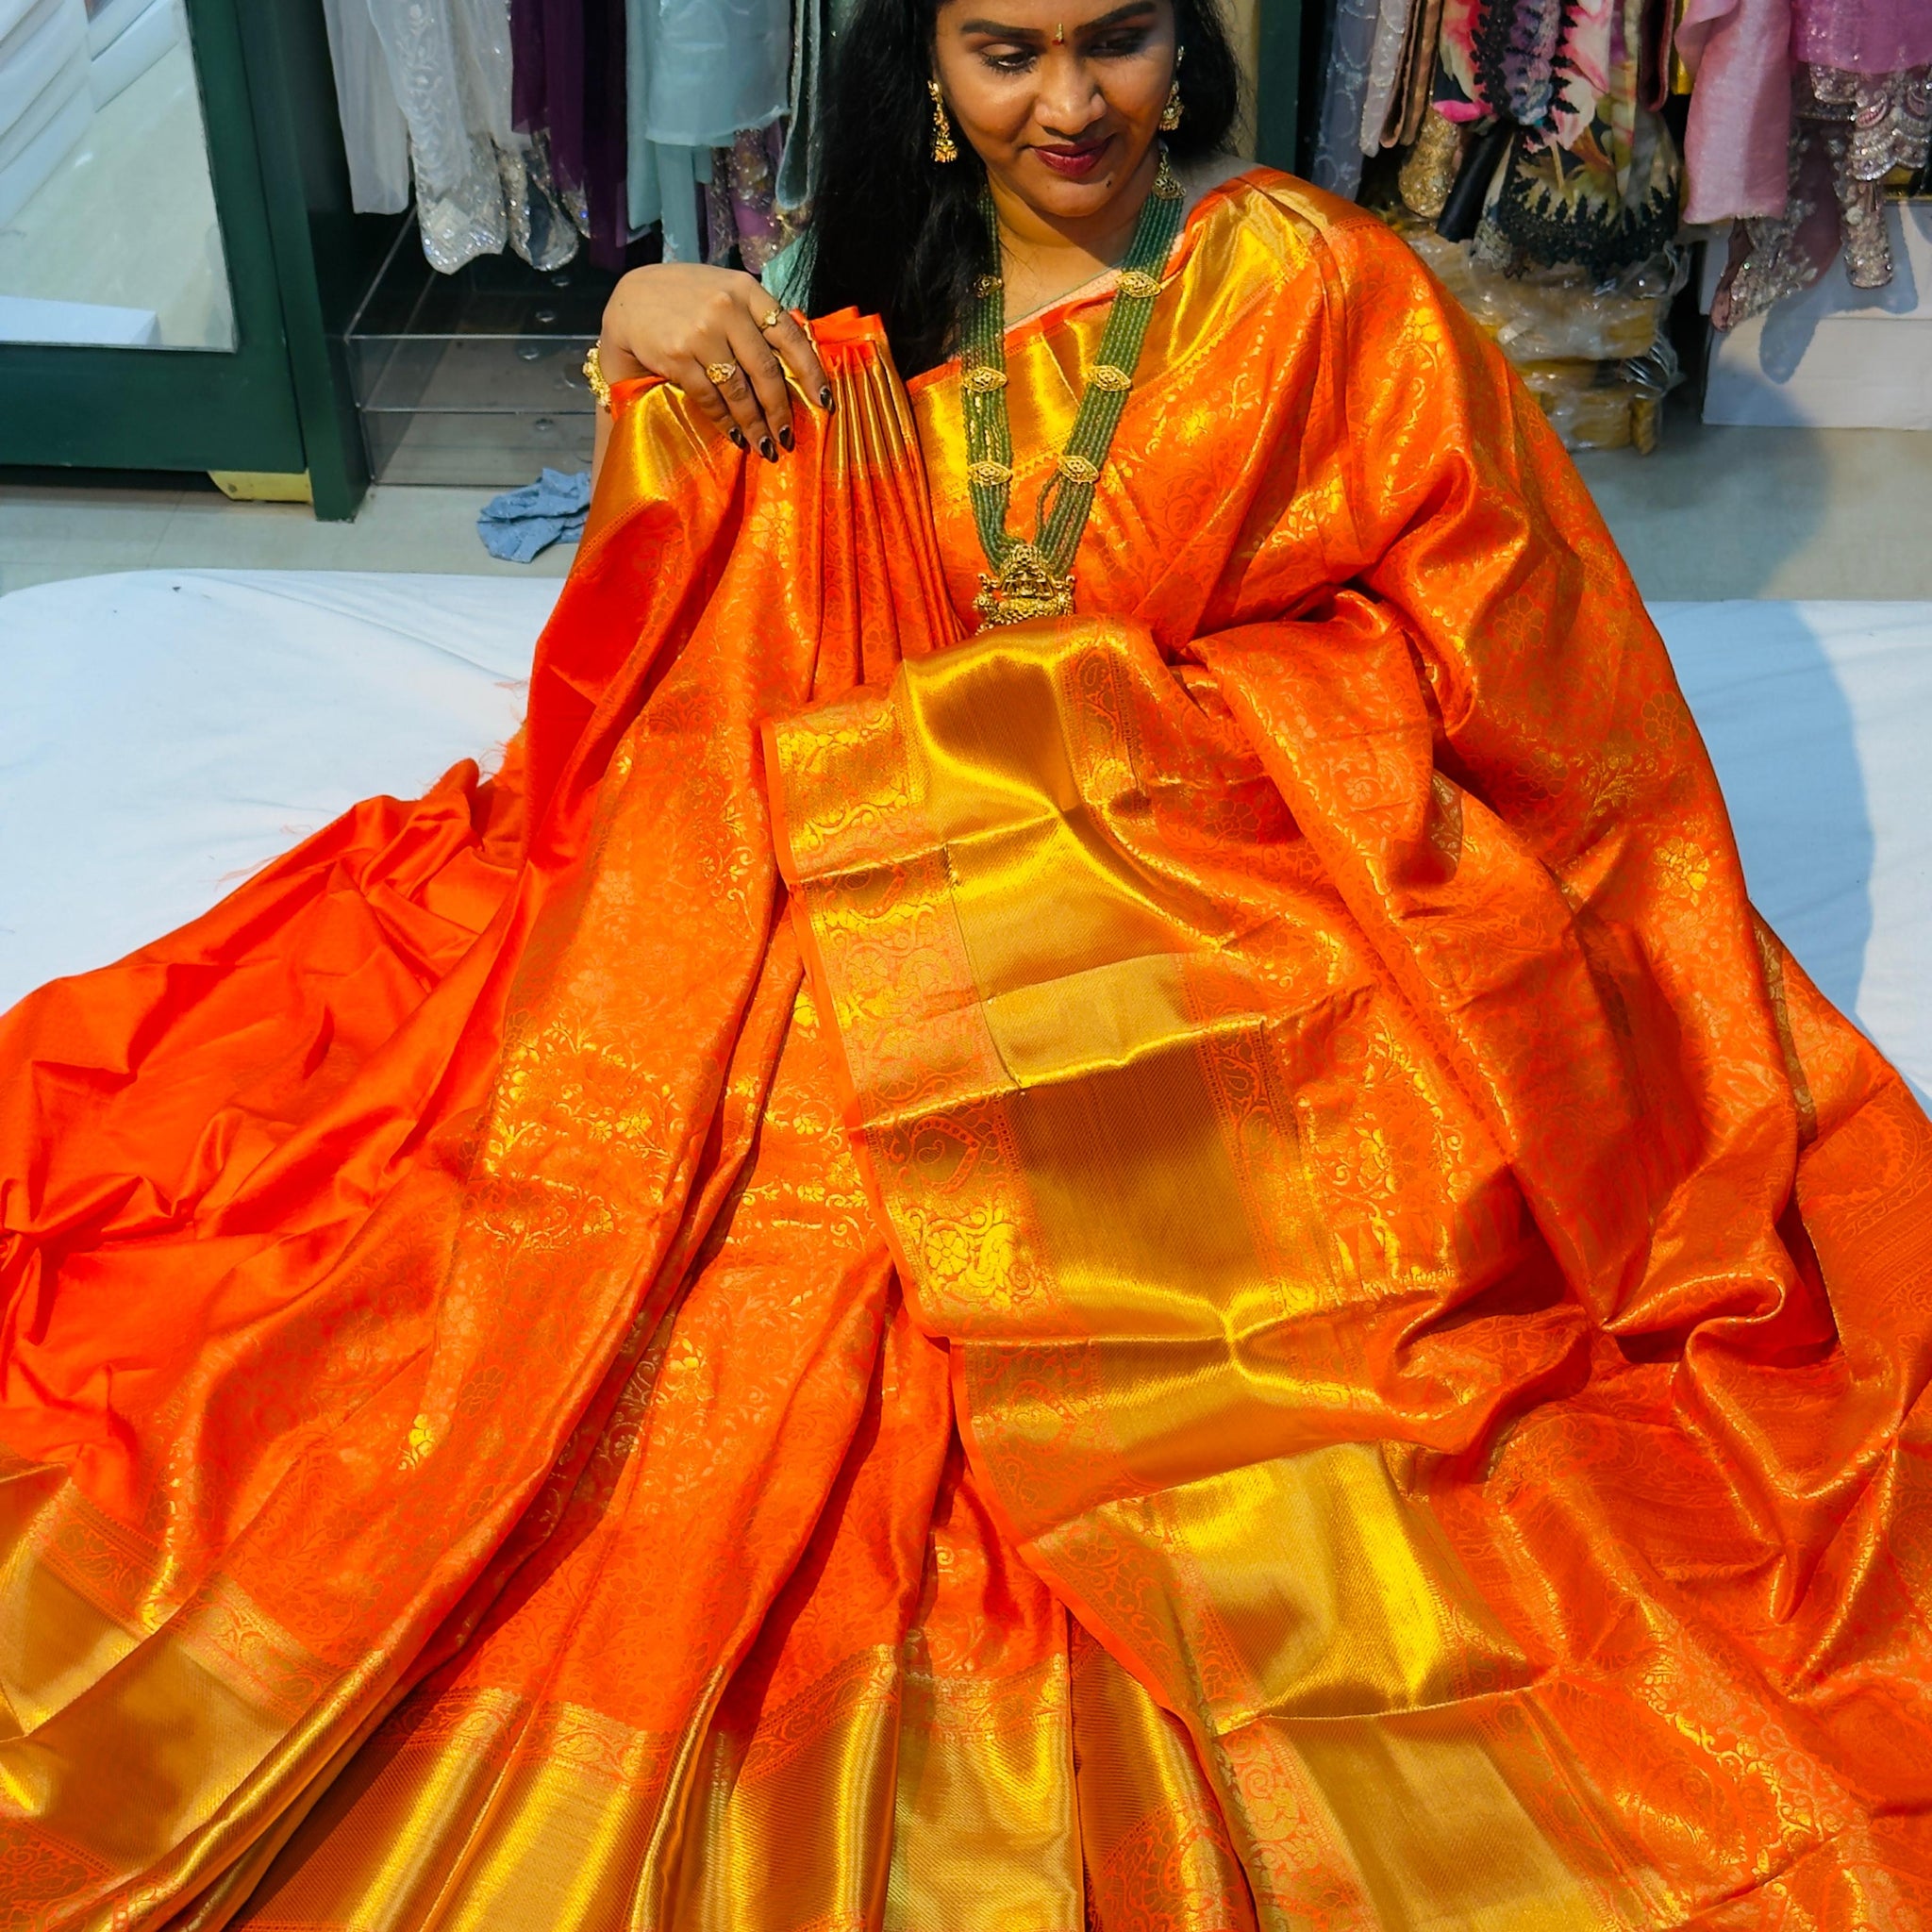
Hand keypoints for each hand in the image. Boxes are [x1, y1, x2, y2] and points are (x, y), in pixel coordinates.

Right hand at [596, 262, 829, 460]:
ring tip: (765, 446)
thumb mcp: (726, 293)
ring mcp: (702, 333)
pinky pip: (711, 398)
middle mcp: (727, 309)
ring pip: (739, 390)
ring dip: (755, 424)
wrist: (630, 300)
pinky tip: (736, 435)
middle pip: (766, 370)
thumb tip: (800, 363)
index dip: (811, 372)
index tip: (824, 402)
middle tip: (788, 438)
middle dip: (780, 411)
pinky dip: (726, 422)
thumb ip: (757, 318)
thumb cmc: (687, 300)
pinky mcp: (678, 357)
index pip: (790, 336)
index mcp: (747, 291)